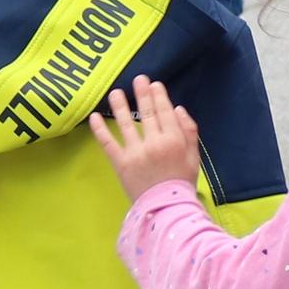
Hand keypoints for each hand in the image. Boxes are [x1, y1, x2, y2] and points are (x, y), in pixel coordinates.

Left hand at [88, 75, 200, 201]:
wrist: (166, 210)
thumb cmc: (182, 183)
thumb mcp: (194, 157)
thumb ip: (189, 132)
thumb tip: (178, 109)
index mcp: (174, 141)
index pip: (165, 112)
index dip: (159, 96)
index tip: (154, 85)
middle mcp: (154, 143)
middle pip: (147, 113)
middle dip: (142, 94)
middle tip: (138, 79)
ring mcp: (135, 153)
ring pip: (126, 124)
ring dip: (120, 106)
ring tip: (115, 92)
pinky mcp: (120, 163)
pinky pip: (108, 144)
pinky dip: (100, 130)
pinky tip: (94, 117)